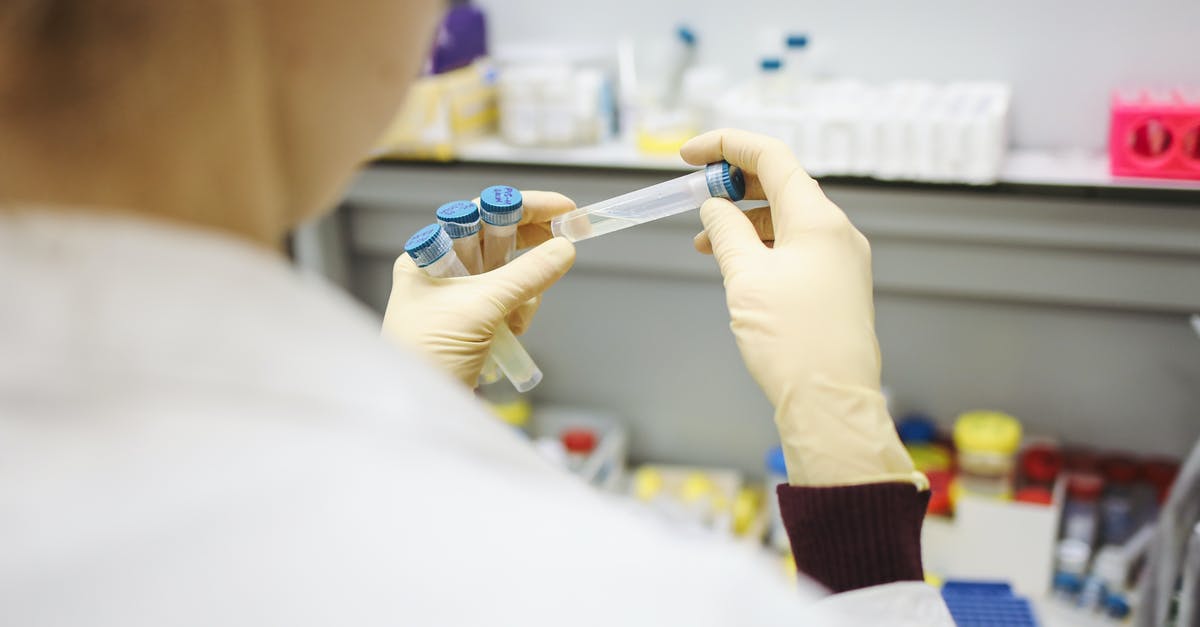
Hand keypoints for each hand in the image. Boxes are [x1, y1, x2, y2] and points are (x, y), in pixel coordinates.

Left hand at [381, 192, 576, 386]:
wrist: (416, 414)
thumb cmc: (428, 354)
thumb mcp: (480, 308)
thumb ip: (526, 275)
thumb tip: (564, 248)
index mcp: (428, 255)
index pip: (481, 213)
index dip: (524, 207)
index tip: (564, 209)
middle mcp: (442, 271)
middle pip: (499, 241)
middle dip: (531, 247)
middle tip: (568, 241)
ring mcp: (459, 299)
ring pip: (510, 274)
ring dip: (525, 290)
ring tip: (517, 319)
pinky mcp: (474, 324)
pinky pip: (510, 303)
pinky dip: (520, 311)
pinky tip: (513, 332)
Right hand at [683, 129, 917, 486]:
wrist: (831, 404)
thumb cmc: (793, 343)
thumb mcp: (745, 278)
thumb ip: (726, 232)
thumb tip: (714, 208)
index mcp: (818, 219)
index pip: (771, 157)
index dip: (726, 146)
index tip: (688, 155)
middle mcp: (836, 232)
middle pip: (781, 184)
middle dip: (733, 184)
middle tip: (693, 196)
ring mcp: (840, 260)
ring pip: (786, 219)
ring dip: (744, 219)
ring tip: (705, 241)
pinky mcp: (837, 287)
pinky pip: (796, 248)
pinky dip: (762, 246)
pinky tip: (736, 265)